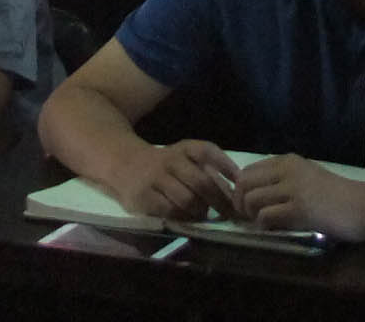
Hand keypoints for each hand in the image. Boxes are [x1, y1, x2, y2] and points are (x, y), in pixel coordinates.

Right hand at [105, 139, 238, 220]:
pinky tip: (185, 216)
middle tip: (230, 213)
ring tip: (203, 214)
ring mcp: (156, 178)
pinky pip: (171, 211)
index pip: (207, 152)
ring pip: (188, 200)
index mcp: (183, 147)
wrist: (123, 163)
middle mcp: (170, 160)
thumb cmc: (164, 164)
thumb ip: (207, 167)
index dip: (226, 166)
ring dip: (201, 211)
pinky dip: (183, 217)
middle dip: (220, 201)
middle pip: (201, 182)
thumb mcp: (183, 155)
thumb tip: (236, 190)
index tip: (240, 183)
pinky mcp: (145, 197)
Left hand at [233, 155, 364, 240]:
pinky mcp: (299, 209)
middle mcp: (288, 170)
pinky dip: (263, 226)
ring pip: (251, 199)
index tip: (247, 204)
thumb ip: (282, 178)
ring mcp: (293, 189)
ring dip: (251, 215)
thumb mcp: (306, 176)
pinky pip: (265, 216)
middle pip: (244, 183)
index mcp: (288, 161)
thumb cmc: (335, 195)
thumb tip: (252, 192)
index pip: (248, 170)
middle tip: (249, 216)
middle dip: (240, 202)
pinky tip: (273, 229)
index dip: (241, 189)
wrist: (361, 206)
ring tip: (262, 223)